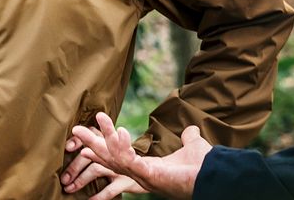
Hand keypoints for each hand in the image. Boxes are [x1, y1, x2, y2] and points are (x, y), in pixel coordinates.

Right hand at [71, 112, 211, 199]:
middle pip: (109, 159)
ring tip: (100, 117)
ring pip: (115, 158)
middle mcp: (142, 175)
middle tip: (76, 128)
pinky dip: (122, 147)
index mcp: (148, 168)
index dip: (102, 149)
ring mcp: (144, 177)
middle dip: (92, 143)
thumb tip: (192, 130)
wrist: (217, 177)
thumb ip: (189, 138)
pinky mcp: (149, 176)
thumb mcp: (193, 147)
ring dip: (104, 138)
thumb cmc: (205, 167)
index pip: (118, 158)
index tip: (86, 140)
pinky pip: (129, 161)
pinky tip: (120, 130)